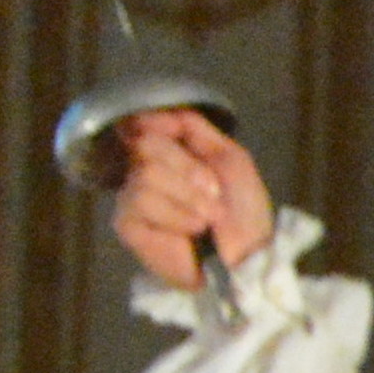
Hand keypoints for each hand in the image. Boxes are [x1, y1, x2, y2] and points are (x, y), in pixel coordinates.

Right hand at [105, 104, 275, 295]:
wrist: (247, 258)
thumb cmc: (243, 211)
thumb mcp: (229, 158)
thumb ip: (194, 129)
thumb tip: (156, 114)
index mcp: (168, 153)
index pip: (143, 122)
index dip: (158, 124)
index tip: (183, 138)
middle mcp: (143, 170)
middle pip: (148, 144)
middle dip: (190, 169)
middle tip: (214, 193)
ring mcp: (131, 197)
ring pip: (147, 174)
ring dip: (189, 197)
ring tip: (207, 218)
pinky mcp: (126, 223)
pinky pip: (142, 201)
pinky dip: (177, 215)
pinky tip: (191, 231)